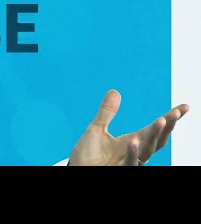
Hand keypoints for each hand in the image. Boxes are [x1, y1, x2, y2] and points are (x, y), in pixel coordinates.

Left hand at [68, 89, 188, 165]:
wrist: (78, 170)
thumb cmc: (88, 155)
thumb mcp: (96, 129)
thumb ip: (107, 112)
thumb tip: (114, 91)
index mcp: (133, 142)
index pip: (155, 129)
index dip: (169, 119)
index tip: (184, 107)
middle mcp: (135, 153)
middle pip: (157, 140)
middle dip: (167, 127)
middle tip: (175, 113)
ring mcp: (129, 163)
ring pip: (147, 150)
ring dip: (154, 136)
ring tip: (160, 120)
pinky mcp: (120, 170)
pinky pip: (130, 163)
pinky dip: (133, 152)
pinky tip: (134, 140)